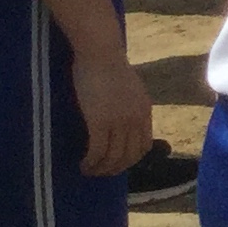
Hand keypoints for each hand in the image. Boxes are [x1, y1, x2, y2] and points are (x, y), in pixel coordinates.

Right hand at [70, 50, 153, 179]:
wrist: (101, 54)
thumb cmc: (111, 67)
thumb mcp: (131, 89)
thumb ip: (131, 106)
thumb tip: (124, 120)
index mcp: (145, 111)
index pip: (143, 146)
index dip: (130, 160)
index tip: (116, 164)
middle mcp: (136, 119)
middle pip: (129, 156)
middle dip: (114, 169)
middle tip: (99, 172)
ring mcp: (119, 121)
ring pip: (113, 157)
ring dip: (100, 169)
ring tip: (88, 170)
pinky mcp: (100, 122)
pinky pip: (97, 151)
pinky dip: (90, 162)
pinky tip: (83, 164)